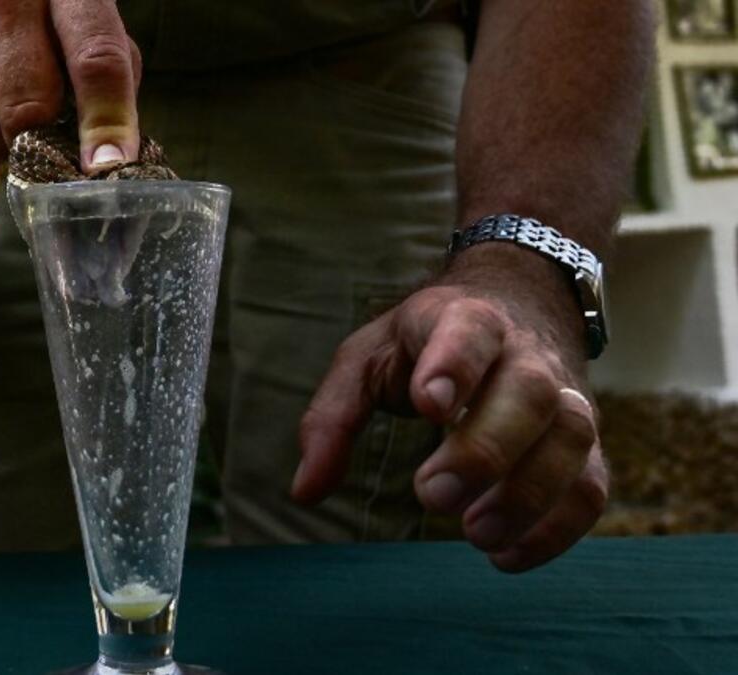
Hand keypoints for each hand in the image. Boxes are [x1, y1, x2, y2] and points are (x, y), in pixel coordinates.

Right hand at [0, 0, 141, 169]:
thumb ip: (109, 73)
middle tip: (50, 143)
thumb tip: (112, 152)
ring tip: (11, 121)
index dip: (106, 118)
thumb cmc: (35, 17)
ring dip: (8, 148)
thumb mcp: (81, 24)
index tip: (110, 164)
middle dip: (44, 141)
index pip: (95, 57)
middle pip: (29, 104)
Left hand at [293, 247, 606, 572]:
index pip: (469, 330)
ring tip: (474, 535)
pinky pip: (589, 487)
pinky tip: (504, 555)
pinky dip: (556, 529)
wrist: (520, 306)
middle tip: (433, 495)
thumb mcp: (368, 359)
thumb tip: (306, 491)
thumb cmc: (426, 343)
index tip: (429, 404)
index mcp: (465, 319)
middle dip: (485, 449)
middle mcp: (526, 354)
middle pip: (529, 392)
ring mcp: (565, 398)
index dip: (454, 363)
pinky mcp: (584, 445)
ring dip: (527, 495)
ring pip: (570, 439)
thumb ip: (333, 417)